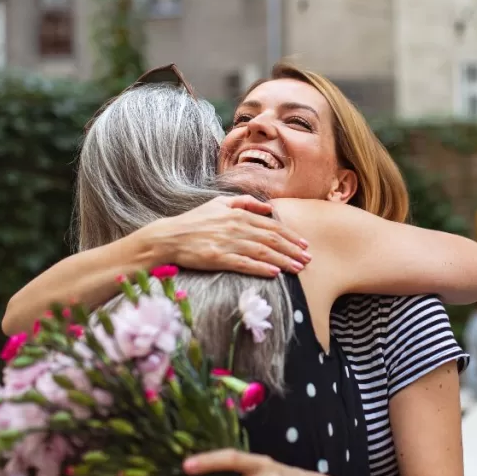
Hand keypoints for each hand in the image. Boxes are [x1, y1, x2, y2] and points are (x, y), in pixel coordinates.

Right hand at [135, 196, 311, 277]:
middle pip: (271, 239)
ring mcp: (228, 242)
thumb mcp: (218, 203)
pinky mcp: (218, 258)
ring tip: (298, 268)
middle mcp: (236, 227)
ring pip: (262, 252)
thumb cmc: (194, 221)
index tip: (304, 244)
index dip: (290, 236)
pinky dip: (261, 268)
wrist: (168, 237)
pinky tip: (274, 273)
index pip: (272, 226)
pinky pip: (244, 263)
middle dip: (292, 250)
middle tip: (308, 259)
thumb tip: (268, 208)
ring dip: (283, 261)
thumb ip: (244, 203)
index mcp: (238, 214)